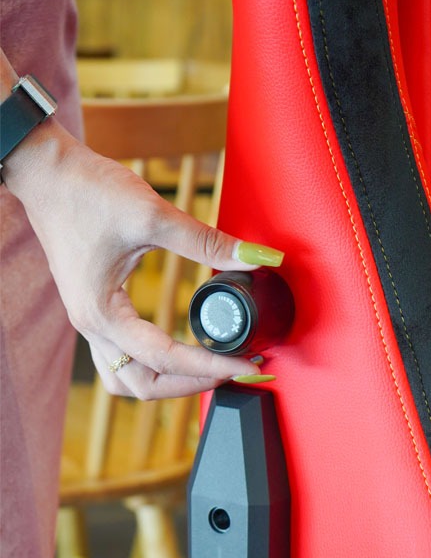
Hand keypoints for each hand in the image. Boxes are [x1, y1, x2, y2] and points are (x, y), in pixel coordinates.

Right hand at [3, 120, 283, 398]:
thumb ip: (205, 242)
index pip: (166, 358)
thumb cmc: (87, 191)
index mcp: (103, 312)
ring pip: (128, 379)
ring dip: (168, 383)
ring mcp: (90, 321)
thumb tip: (256, 258)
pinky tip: (180, 352)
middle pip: (144, 385)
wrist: (47, 173)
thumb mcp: (152, 214)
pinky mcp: (95, 310)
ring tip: (209, 370)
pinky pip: (123, 358)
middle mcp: (92, 327)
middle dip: (193, 384)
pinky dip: (153, 366)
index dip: (212, 367)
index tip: (247, 366)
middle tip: (235, 370)